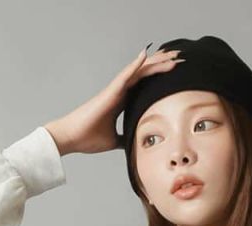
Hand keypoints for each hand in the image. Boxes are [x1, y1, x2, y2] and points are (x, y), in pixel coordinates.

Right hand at [44, 45, 183, 156]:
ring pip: (139, 71)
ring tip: (171, 55)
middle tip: (180, 59)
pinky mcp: (109, 91)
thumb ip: (123, 138)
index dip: (160, 78)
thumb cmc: (88, 138)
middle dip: (162, 66)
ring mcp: (115, 89)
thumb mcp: (113, 141)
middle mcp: (119, 91)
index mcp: (121, 102)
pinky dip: (135, 64)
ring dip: (155, 62)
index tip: (175, 73)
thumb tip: (133, 144)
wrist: (71, 137)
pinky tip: (145, 55)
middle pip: (145, 74)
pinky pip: (125, 75)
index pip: (145, 85)